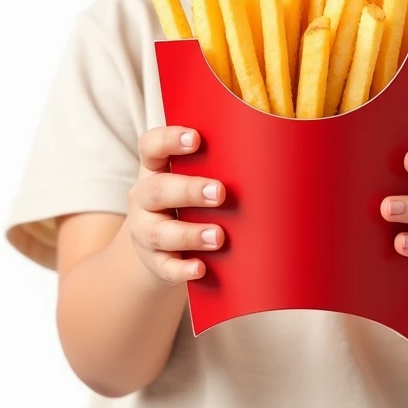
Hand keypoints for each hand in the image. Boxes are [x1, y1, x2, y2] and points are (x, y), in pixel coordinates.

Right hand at [127, 126, 225, 284]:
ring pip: (160, 232)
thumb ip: (212, 165)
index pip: (151, 146)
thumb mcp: (189, 177)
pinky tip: (200, 268)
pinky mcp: (154, 261)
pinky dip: (182, 269)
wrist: (158, 246)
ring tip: (219, 235)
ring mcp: (145, 230)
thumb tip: (263, 154)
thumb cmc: (186, 200)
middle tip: (220, 192)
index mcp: (154, 168)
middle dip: (190, 190)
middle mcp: (144, 197)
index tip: (196, 139)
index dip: (169, 140)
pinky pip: (165, 267)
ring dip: (191, 234)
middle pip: (158, 190)